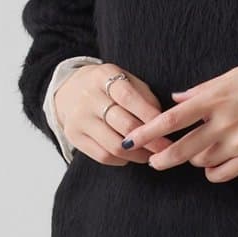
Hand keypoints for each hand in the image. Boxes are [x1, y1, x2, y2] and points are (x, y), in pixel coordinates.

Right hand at [54, 62, 170, 165]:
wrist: (68, 91)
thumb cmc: (107, 87)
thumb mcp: (124, 79)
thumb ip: (144, 96)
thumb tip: (164, 121)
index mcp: (103, 76)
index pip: (129, 97)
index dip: (150, 115)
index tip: (169, 128)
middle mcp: (88, 97)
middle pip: (124, 124)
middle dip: (150, 140)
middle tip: (167, 148)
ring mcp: (78, 118)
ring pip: (114, 145)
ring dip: (138, 154)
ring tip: (152, 155)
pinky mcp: (73, 136)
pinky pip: (102, 156)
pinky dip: (122, 160)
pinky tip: (131, 156)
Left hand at [125, 54, 237, 182]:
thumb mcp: (233, 75)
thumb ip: (202, 91)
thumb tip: (176, 101)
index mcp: (216, 98)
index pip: (172, 119)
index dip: (148, 130)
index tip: (131, 139)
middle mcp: (224, 122)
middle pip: (182, 149)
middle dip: (162, 157)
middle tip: (153, 160)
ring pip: (201, 162)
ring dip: (193, 159)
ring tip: (196, 150)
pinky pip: (222, 173)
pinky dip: (211, 171)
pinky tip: (212, 164)